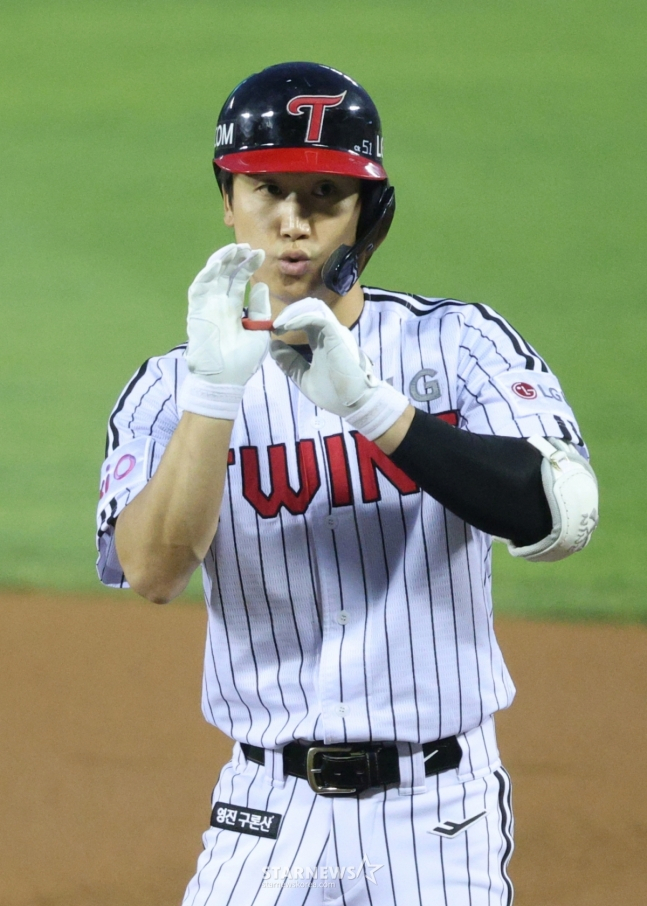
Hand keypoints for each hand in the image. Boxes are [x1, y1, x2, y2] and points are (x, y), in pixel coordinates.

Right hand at [186, 243, 269, 385]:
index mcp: (233, 309)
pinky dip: (206, 275)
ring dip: (221, 261)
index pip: (239, 281)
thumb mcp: (259, 331)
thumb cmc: (242, 361)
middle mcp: (219, 304)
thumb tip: (261, 285)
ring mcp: (206, 307)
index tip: (259, 254)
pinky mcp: (196, 312)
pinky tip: (217, 264)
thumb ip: (260, 308)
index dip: (247, 266)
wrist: (224, 380)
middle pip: (225, 274)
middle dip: (236, 258)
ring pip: (211, 276)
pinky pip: (198, 289)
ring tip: (234, 249)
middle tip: (247, 247)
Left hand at [270, 298, 408, 440]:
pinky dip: (300, 319)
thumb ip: (290, 363)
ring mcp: (332, 334)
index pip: (304, 324)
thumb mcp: (304, 378)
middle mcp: (327, 336)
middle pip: (307, 313)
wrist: (354, 404)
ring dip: (292, 314)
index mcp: (321, 344)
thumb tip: (273, 346)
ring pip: (312, 312)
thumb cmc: (334, 394)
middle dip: (288, 315)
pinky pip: (317, 319)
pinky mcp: (336, 336)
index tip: (273, 331)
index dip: (288, 323)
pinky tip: (287, 326)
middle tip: (273, 324)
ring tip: (278, 324)